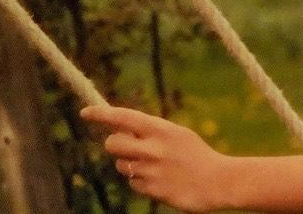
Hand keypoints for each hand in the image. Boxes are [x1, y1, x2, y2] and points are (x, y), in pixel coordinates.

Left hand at [81, 105, 230, 212]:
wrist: (218, 181)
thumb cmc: (197, 155)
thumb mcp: (177, 134)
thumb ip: (151, 132)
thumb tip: (122, 129)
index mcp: (161, 129)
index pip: (123, 117)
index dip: (101, 114)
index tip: (85, 112)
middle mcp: (152, 148)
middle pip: (112, 143)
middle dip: (115, 144)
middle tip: (127, 146)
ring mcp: (150, 170)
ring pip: (121, 165)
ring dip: (130, 165)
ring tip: (154, 166)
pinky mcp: (150, 189)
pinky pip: (133, 183)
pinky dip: (141, 181)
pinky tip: (160, 180)